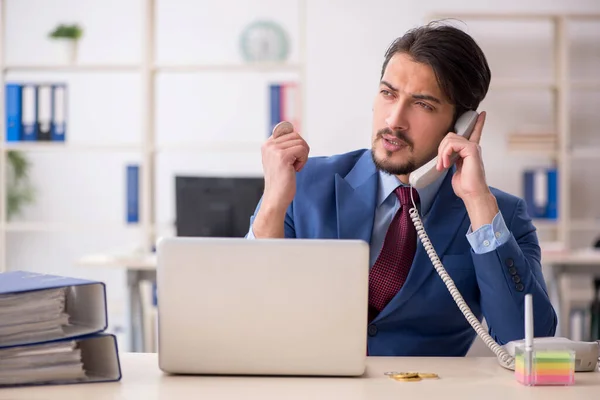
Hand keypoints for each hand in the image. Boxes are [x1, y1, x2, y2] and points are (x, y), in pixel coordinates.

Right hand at [260, 122, 309, 213]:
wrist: (276, 197)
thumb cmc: (280, 181)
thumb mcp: (279, 159)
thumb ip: (284, 146)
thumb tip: (296, 133)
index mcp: (267, 144)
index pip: (288, 131)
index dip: (296, 144)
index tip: (292, 157)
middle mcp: (268, 145)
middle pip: (296, 135)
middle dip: (301, 149)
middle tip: (296, 163)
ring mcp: (274, 150)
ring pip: (301, 142)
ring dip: (303, 156)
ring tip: (295, 167)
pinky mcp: (282, 156)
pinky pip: (302, 150)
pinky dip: (303, 160)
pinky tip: (296, 170)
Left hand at [436, 111, 497, 229]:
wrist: (472, 194)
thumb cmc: (465, 186)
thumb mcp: (455, 170)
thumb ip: (452, 159)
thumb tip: (444, 157)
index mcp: (470, 151)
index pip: (474, 133)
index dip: (477, 123)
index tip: (481, 114)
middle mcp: (473, 147)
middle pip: (450, 136)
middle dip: (441, 149)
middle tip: (441, 164)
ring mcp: (473, 147)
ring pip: (449, 138)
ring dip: (441, 153)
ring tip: (443, 166)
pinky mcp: (471, 149)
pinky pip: (452, 144)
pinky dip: (445, 153)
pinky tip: (447, 164)